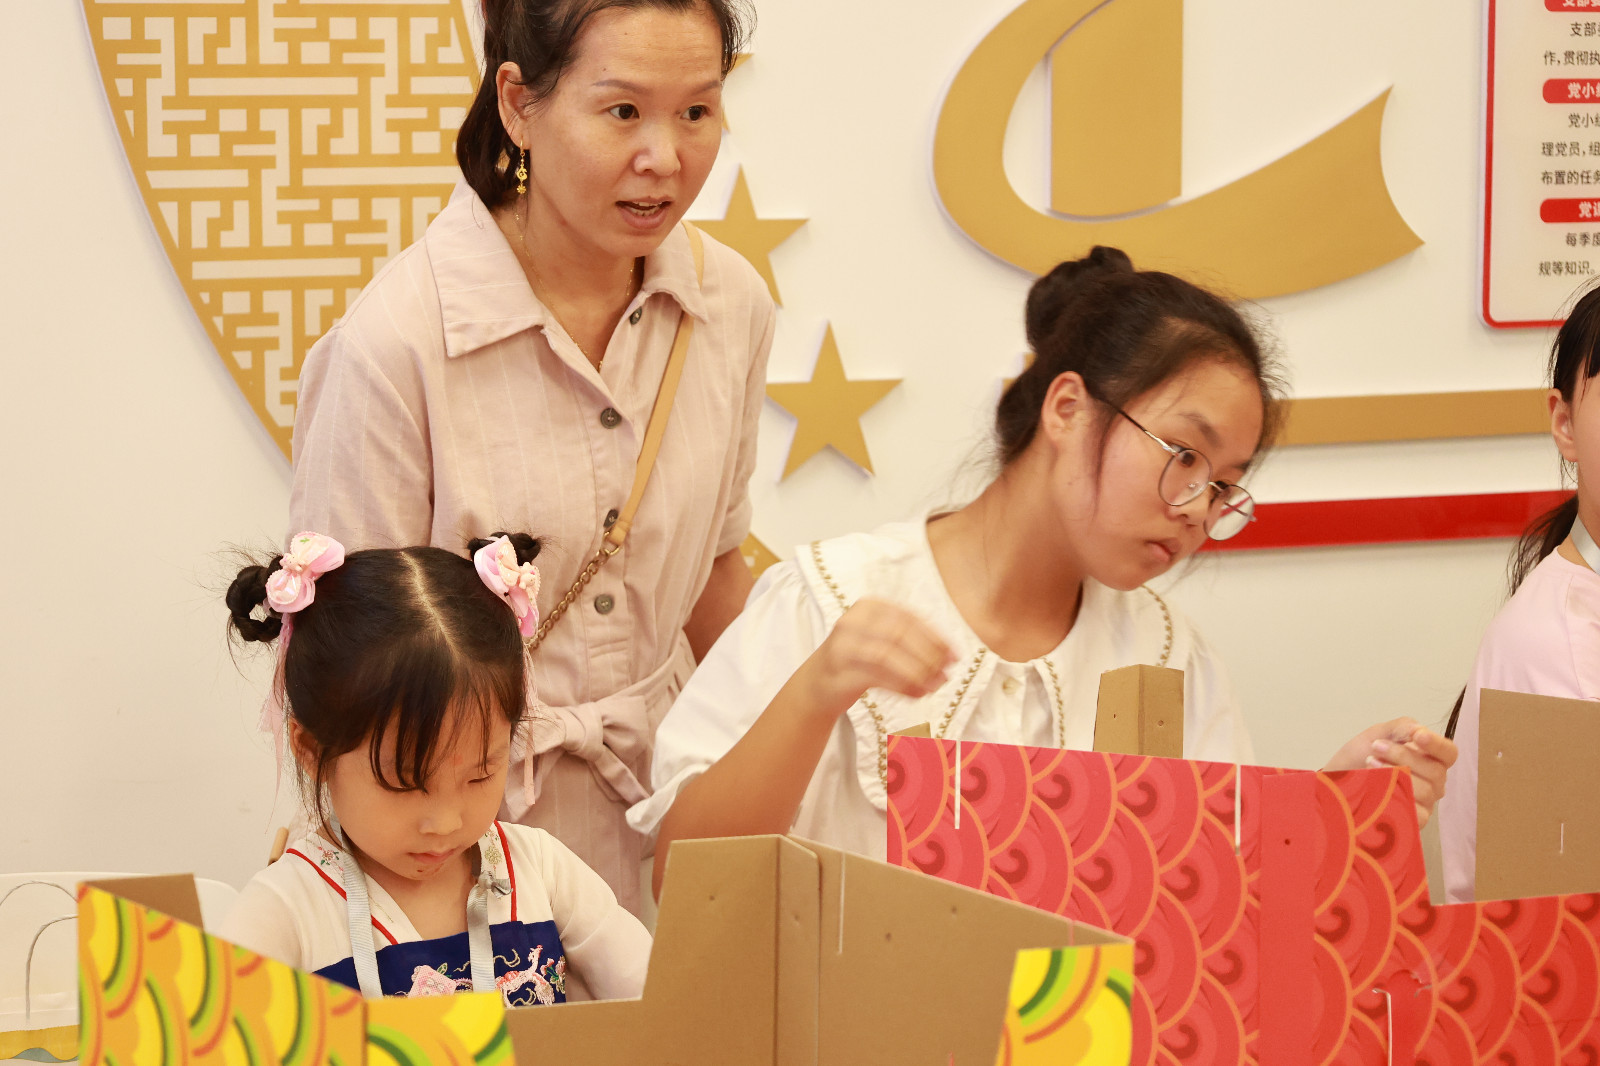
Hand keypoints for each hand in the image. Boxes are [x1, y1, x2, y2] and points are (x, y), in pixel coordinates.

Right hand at [796, 598, 955, 719]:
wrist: (817, 683)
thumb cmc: (857, 659)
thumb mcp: (880, 638)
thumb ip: (909, 639)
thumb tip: (949, 655)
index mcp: (868, 606)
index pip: (908, 618)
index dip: (934, 637)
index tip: (954, 655)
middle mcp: (852, 621)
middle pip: (899, 634)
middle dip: (928, 655)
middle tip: (946, 673)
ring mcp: (843, 645)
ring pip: (888, 655)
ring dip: (917, 673)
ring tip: (935, 687)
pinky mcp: (839, 672)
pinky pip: (877, 677)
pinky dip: (902, 686)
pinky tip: (918, 694)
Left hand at [1322, 717, 1458, 828]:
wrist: (1337, 778)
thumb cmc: (1360, 756)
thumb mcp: (1378, 734)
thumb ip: (1401, 728)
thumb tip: (1418, 730)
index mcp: (1430, 759)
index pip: (1448, 753)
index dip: (1437, 744)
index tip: (1417, 736)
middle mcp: (1432, 782)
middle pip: (1435, 771)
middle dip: (1404, 756)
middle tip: (1376, 746)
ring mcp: (1424, 803)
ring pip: (1425, 792)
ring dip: (1396, 775)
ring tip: (1369, 764)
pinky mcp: (1412, 821)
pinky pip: (1415, 812)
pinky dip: (1394, 796)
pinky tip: (1375, 787)